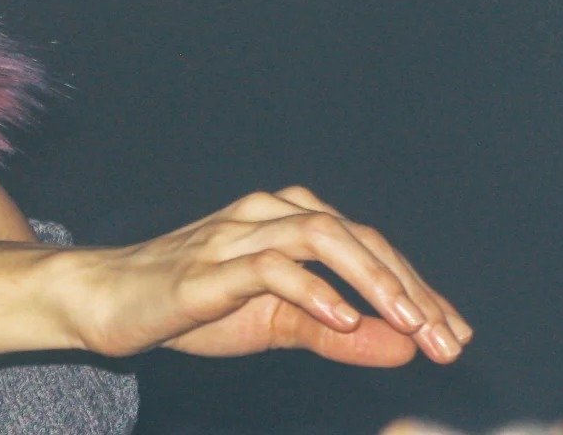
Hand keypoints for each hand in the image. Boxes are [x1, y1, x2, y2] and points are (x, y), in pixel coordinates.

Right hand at [66, 186, 471, 366]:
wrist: (108, 301)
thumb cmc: (192, 306)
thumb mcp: (277, 325)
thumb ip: (339, 334)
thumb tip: (406, 347)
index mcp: (286, 221)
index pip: (368, 245)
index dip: (417, 289)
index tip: (454, 337)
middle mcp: (265, 214)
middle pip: (353, 234)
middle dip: (407, 287)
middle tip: (445, 339)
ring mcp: (234, 235)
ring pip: (318, 235)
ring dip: (372, 280)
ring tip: (409, 323)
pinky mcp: (206, 267)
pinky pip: (268, 265)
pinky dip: (313, 289)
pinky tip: (344, 320)